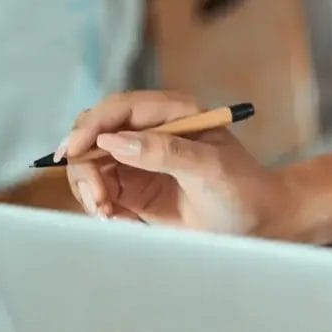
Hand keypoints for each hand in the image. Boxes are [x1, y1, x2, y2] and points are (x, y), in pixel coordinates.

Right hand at [57, 91, 289, 235]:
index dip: (90, 126)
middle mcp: (151, 131)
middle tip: (98, 200)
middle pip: (93, 135)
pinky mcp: (133, 188)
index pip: (119, 108)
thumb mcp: (209, 168)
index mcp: (173, 112)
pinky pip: (99, 191)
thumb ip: (164, 152)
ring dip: (89, 189)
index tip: (73, 151)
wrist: (258, 222)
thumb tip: (113, 141)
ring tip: (109, 216)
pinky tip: (117, 220)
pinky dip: (98, 206)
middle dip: (85, 165)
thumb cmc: (243, 189)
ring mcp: (138, 160)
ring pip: (89, 165)